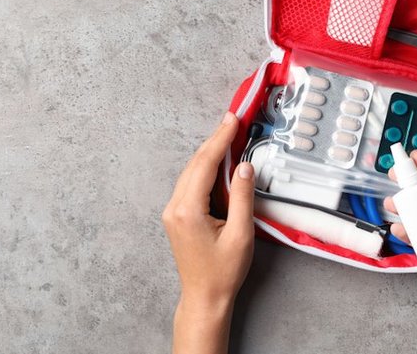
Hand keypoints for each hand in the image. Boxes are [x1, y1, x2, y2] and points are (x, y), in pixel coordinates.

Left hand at [162, 112, 254, 353]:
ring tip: (229, 135)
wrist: (204, 296)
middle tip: (232, 120)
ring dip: (210, 153)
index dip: (219, 140)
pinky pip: (191, 183)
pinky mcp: (177, 216)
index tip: (232, 120)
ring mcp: (173, 212)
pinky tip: (219, 161)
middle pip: (195, 164)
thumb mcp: (241, 234)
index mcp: (188, 211)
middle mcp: (175, 208)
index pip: (204, 165)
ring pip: (191, 172)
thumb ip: (241, 197)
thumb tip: (243, 166)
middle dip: (214, 141)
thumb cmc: (223, 271)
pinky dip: (206, 168)